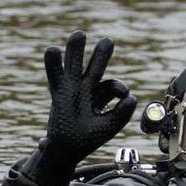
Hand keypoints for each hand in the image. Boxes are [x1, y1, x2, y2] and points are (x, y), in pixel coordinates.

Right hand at [22, 30, 136, 185]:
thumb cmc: (87, 139)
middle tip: (108, 41)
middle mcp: (86, 90)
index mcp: (100, 97)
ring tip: (80, 34)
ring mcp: (71, 89)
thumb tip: (132, 97)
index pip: (111, 87)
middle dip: (101, 55)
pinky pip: (55, 76)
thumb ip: (121, 114)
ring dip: (76, 51)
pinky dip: (54, 64)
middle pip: (95, 68)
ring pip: (74, 66)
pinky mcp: (58, 93)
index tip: (123, 95)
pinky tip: (53, 50)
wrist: (66, 151)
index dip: (117, 88)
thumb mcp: (108, 127)